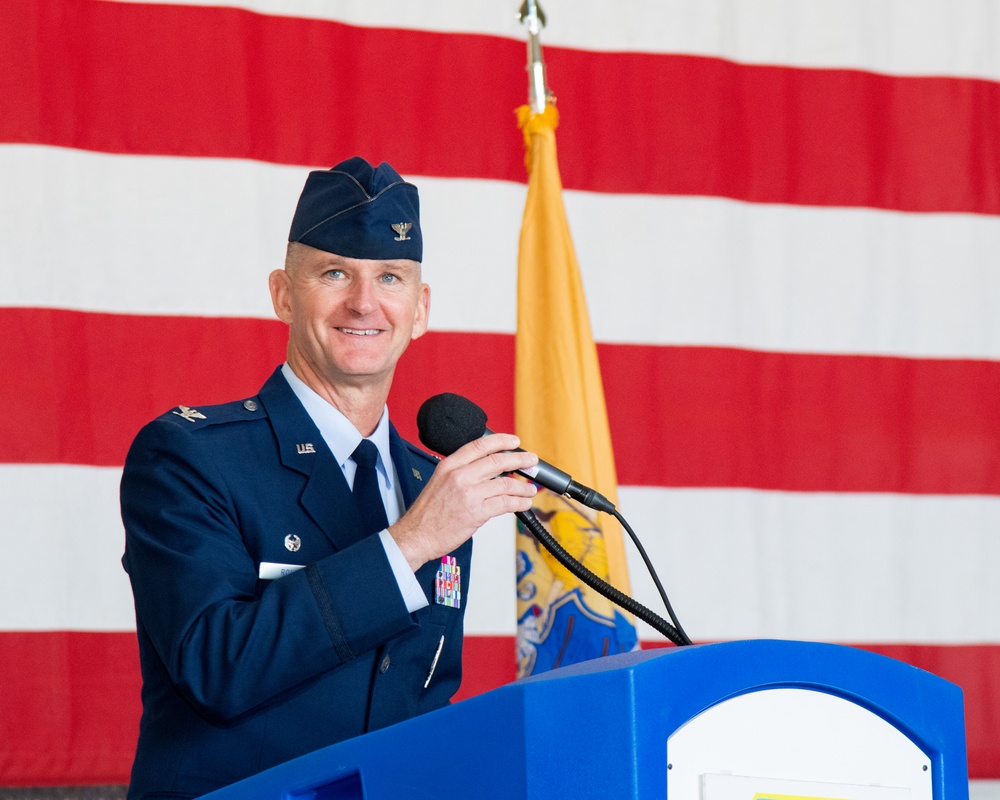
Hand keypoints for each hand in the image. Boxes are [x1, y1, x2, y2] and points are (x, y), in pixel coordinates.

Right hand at [389, 433, 537, 569]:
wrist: (417, 536)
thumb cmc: (427, 514)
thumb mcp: (439, 482)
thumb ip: (461, 473)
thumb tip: (489, 470)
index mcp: (449, 466)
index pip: (479, 446)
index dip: (501, 441)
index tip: (514, 441)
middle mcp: (459, 476)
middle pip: (497, 461)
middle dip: (520, 460)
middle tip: (531, 460)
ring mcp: (469, 494)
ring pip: (505, 483)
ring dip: (522, 486)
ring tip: (530, 489)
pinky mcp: (476, 512)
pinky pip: (505, 503)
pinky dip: (518, 503)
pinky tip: (523, 503)